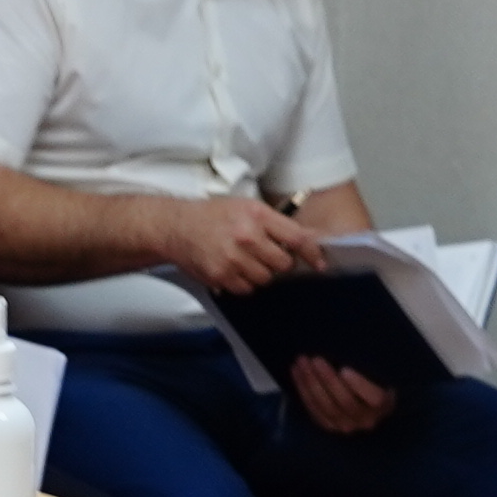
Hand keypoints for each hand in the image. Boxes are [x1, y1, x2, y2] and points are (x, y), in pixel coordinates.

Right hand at [159, 194, 323, 297]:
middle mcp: (247, 236)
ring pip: (266, 278)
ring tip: (246, 260)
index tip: (319, 263)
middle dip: (280, 262)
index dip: (312, 253)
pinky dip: (244, 283)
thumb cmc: (214, 215)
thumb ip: (276, 223)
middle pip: (283, 263)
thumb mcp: (247, 207)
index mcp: (257, 215)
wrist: (177, 226)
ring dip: (261, 273)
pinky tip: (233, 268)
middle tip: (267, 255)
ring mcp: (233, 258)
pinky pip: (247, 289)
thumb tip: (308, 238)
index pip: (297, 239)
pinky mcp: (221, 275)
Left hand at [287, 354, 398, 436]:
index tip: (344, 369)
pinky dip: (303, 389)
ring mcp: (345, 426)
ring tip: (302, 362)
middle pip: (345, 402)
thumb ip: (369, 364)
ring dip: (311, 383)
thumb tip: (351, 342)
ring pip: (326, 406)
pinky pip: (313, 409)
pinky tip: (296, 371)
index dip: (359, 385)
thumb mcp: (379, 371)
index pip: (374, 398)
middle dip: (328, 380)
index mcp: (384, 404)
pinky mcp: (328, 425)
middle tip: (315, 359)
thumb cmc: (373, 377)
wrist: (364, 400)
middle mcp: (365, 420)